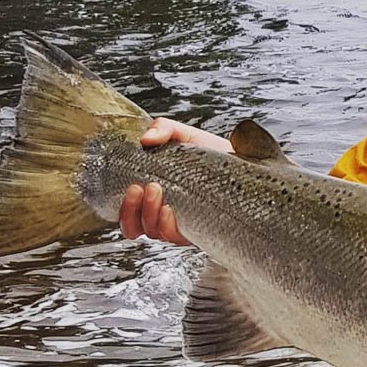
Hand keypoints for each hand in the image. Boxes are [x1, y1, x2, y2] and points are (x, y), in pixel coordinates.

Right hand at [118, 118, 230, 245]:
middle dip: (132, 209)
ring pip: (152, 232)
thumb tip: (146, 138)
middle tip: (143, 187)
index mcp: (153, 196)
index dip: (123, 207)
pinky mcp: (198, 230)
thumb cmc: (211, 155)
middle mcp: (163, 214)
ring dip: (149, 213)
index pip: (127, 213)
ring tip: (157, 191)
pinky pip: (174, 237)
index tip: (131, 185)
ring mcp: (180, 224)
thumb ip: (164, 129)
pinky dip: (167, 225)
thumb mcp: (185, 136)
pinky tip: (170, 210)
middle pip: (134, 227)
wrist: (243, 164)